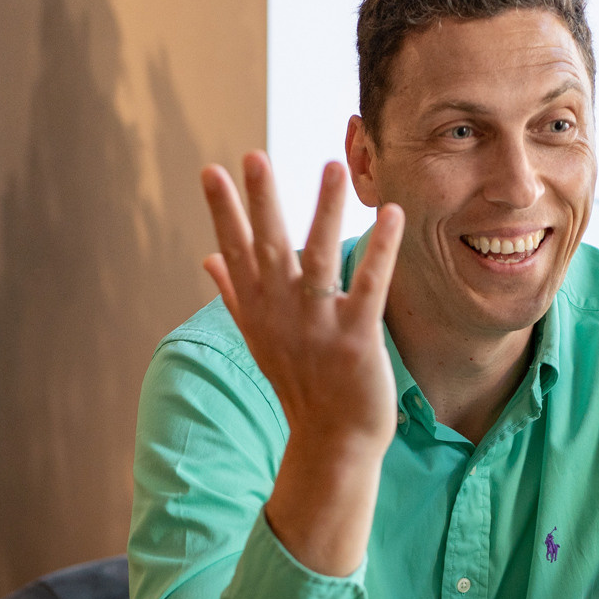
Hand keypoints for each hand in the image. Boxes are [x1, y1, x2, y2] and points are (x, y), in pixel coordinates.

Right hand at [200, 154, 404, 574]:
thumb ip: (234, 294)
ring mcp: (318, 327)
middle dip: (260, 204)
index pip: (235, 252)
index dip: (223, 212)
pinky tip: (391, 216)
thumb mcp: (260, 338)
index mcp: (259, 310)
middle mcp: (282, 314)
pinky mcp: (357, 340)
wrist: (333, 441)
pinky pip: (369, 286)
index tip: (211, 170)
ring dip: (324, 212)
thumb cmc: (300, 384)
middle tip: (253, 157)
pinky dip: (380, 251)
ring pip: (317, 259)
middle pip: (269, 249)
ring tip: (332, 166)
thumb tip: (208, 258)